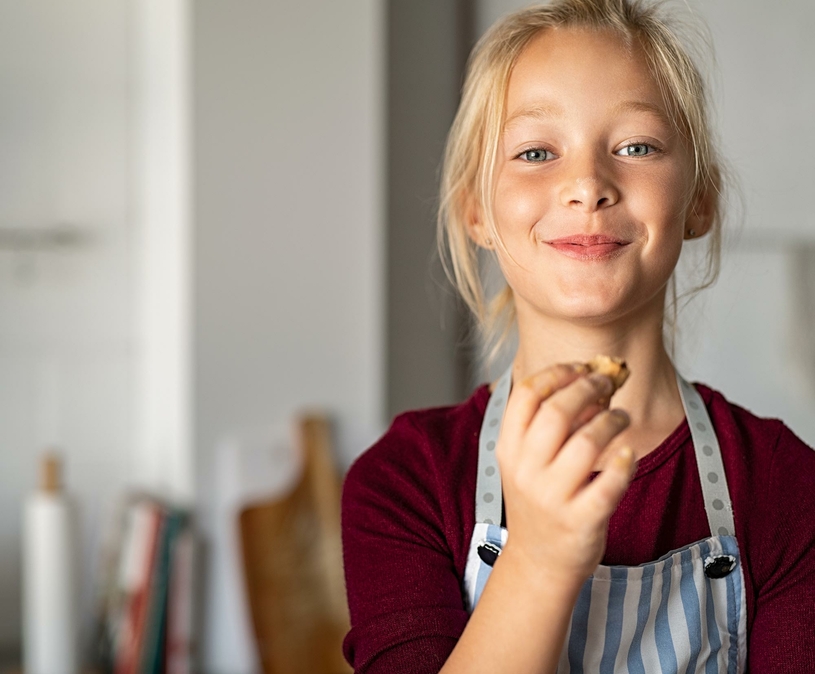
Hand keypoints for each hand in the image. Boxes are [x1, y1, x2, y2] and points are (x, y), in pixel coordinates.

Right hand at [496, 363, 635, 589]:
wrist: (539, 561)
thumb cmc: (539, 501)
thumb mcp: (528, 462)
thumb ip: (549, 424)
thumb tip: (591, 380)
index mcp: (508, 450)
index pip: (526, 395)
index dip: (556, 373)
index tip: (580, 367)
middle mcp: (526, 471)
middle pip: (556, 412)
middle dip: (588, 388)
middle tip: (607, 382)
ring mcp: (552, 498)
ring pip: (586, 442)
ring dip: (611, 420)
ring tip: (621, 417)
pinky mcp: (581, 521)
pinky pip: (609, 482)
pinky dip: (623, 462)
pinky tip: (627, 453)